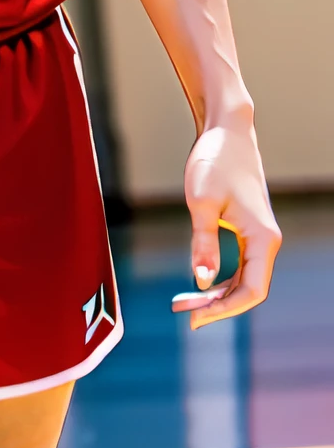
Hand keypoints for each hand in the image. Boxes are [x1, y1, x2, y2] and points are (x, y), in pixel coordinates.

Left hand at [172, 120, 281, 328]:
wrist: (226, 131)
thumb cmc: (214, 161)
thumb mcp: (202, 202)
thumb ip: (204, 242)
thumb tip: (202, 281)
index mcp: (262, 238)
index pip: (252, 291)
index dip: (224, 309)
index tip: (194, 317)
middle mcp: (265, 241)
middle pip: (248, 289)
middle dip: (217, 305)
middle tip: (181, 312)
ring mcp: (258, 236)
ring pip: (243, 279)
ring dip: (217, 294)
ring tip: (185, 302)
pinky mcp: (247, 229)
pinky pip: (239, 265)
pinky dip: (221, 278)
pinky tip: (201, 283)